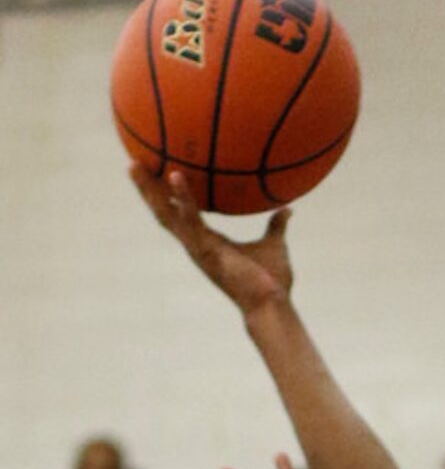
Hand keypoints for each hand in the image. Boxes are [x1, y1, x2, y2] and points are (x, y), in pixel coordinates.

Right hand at [130, 164, 292, 313]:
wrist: (272, 305)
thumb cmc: (272, 282)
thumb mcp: (274, 245)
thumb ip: (276, 226)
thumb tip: (288, 210)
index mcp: (207, 242)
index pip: (180, 214)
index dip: (167, 196)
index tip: (156, 172)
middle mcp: (196, 245)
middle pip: (163, 213)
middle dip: (147, 190)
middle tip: (132, 162)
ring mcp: (198, 249)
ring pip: (166, 215)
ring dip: (149, 190)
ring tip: (135, 165)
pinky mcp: (205, 253)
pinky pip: (190, 221)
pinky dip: (183, 199)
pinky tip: (174, 176)